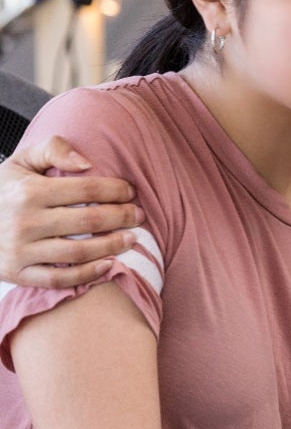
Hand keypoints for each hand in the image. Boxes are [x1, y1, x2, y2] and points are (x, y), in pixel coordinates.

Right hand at [0, 136, 139, 287]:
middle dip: (122, 217)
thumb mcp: (21, 161)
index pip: (87, 189)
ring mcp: (20, 250)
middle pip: (89, 220)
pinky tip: (108, 265)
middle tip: (139, 215)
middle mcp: (24, 222)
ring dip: (111, 246)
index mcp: (29, 192)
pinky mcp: (17, 273)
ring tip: (131, 238)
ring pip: (78, 252)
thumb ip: (53, 150)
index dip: (116, 190)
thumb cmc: (3, 190)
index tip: (131, 192)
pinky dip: (86, 275)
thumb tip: (88, 163)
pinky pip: (58, 279)